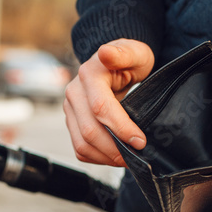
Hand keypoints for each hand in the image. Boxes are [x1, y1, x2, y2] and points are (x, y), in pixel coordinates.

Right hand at [63, 39, 154, 166]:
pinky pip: (80, 149)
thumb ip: (123, 53)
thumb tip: (105, 53)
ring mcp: (70, 109)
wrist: (117, 64)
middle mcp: (74, 92)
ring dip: (107, 157)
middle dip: (115, 148)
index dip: (120, 128)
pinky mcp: (72, 122)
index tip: (140, 141)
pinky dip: (98, 158)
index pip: (100, 108)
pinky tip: (116, 156)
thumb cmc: (130, 60)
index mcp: (89, 75)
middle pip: (89, 130)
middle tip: (137, 156)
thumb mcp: (135, 52)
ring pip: (82, 144)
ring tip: (128, 158)